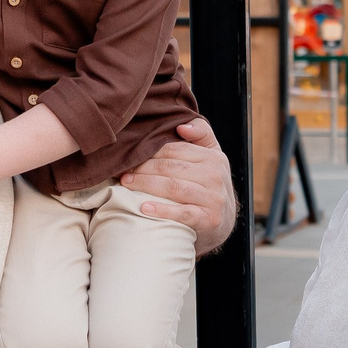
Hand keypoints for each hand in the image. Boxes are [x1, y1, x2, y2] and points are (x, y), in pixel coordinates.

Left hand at [117, 118, 238, 253]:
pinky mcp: (209, 219)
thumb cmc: (208, 185)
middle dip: (143, 168)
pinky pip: (182, 213)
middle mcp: (215, 176)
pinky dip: (162, 210)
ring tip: (126, 184)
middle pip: (171, 168)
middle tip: (123, 172)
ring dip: (146, 184)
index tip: (130, 155)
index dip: (150, 151)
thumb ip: (201, 134)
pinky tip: (144, 207)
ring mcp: (213, 198)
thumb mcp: (211, 156)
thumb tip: (181, 126)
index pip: (175, 150)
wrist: (224, 220)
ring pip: (174, 187)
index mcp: (213, 157)